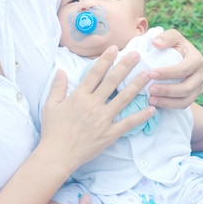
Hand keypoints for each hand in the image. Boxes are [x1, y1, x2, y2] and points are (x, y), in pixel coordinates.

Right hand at [40, 46, 155, 173]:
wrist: (57, 155)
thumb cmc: (52, 130)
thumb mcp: (50, 105)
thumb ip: (57, 86)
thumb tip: (61, 70)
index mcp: (80, 96)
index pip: (95, 73)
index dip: (105, 59)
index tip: (114, 48)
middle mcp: (93, 105)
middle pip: (112, 81)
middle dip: (125, 66)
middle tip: (137, 54)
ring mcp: (103, 119)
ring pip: (124, 99)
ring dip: (136, 85)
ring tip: (147, 74)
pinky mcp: (110, 134)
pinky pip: (128, 123)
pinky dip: (140, 116)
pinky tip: (151, 108)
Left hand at [148, 29, 202, 107]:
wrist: (178, 59)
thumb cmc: (173, 46)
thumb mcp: (172, 37)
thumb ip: (166, 37)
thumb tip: (156, 43)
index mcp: (197, 59)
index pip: (185, 69)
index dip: (169, 73)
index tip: (152, 73)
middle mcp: (201, 75)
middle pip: (187, 87)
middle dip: (167, 90)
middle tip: (150, 89)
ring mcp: (198, 88)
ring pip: (185, 100)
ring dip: (167, 101)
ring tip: (150, 99)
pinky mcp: (192, 97)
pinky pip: (182, 105)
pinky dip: (168, 106)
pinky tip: (155, 104)